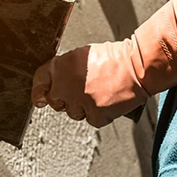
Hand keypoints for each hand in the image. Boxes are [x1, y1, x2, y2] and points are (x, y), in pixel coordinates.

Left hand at [31, 40, 148, 127]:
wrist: (137, 66)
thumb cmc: (114, 58)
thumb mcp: (83, 55)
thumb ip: (66, 69)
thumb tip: (56, 82)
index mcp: (60, 66)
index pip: (39, 81)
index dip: (39, 91)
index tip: (40, 99)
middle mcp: (65, 85)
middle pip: (55, 102)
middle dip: (66, 100)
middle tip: (82, 92)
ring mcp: (79, 101)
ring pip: (74, 113)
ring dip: (84, 108)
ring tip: (100, 93)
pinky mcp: (95, 115)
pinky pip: (92, 120)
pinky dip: (101, 114)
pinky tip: (108, 101)